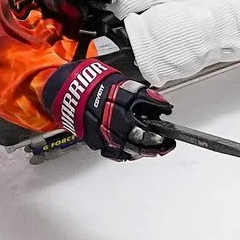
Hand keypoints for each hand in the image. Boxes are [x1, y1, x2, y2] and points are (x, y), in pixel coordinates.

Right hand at [42, 56, 172, 160]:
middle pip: (131, 137)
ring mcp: (99, 131)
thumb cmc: (101, 87)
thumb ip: (144, 96)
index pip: (138, 114)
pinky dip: (126, 154)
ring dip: (141, 151)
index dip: (152, 124)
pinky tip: (136, 153)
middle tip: (163, 145)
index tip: (165, 128)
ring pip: (123, 147)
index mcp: (115, 101)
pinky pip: (112, 152)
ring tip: (155, 151)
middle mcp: (107, 118)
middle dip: (149, 143)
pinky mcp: (94, 140)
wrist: (75, 92)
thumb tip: (164, 106)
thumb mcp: (125, 85)